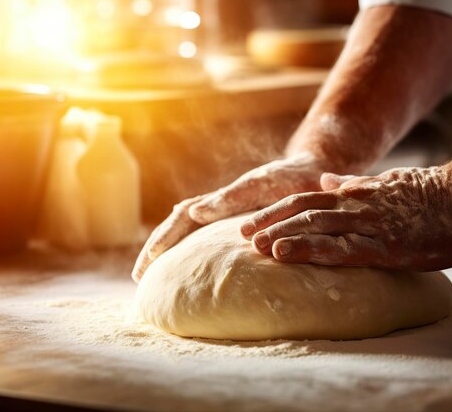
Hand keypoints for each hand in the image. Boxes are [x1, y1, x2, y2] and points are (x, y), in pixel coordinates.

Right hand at [131, 152, 330, 281]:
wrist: (312, 172)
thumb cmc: (291, 178)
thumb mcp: (262, 185)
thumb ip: (233, 197)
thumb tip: (196, 212)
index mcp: (222, 200)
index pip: (183, 218)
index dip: (165, 239)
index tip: (149, 260)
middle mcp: (220, 209)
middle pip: (179, 227)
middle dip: (157, 249)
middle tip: (139, 277)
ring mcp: (229, 218)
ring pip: (191, 234)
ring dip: (171, 254)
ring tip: (152, 278)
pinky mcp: (241, 227)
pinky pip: (210, 241)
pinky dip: (194, 255)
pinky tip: (187, 271)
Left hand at [240, 165, 451, 271]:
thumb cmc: (434, 196)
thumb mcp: (388, 184)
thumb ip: (355, 185)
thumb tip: (326, 183)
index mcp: (357, 194)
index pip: (308, 200)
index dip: (279, 210)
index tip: (255, 220)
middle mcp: (356, 206)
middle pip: (303, 211)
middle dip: (270, 221)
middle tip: (240, 233)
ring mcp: (368, 224)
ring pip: (314, 226)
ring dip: (280, 234)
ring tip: (252, 244)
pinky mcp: (383, 246)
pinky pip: (337, 248)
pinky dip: (306, 249)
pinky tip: (283, 254)